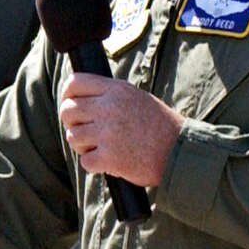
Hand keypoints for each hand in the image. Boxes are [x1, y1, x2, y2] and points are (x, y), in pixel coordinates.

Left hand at [57, 73, 183, 187]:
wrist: (180, 153)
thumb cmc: (159, 126)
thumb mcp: (136, 98)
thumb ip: (109, 95)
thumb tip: (78, 97)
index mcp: (116, 90)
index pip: (75, 83)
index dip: (68, 94)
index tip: (70, 103)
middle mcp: (109, 108)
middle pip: (68, 111)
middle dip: (73, 123)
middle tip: (87, 131)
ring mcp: (107, 133)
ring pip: (73, 136)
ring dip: (83, 145)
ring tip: (101, 147)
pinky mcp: (109, 158)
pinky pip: (85, 161)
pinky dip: (94, 164)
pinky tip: (108, 162)